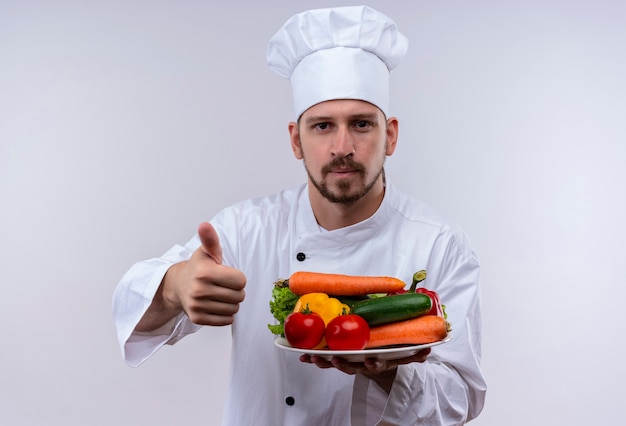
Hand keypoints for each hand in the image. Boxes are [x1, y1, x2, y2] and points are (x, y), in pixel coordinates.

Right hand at [163, 222, 246, 325]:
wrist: (178, 286)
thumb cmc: (198, 267)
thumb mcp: (206, 251)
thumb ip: (210, 239)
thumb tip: (204, 225)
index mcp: (204, 272)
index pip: (241, 281)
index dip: (238, 277)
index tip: (227, 274)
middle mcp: (199, 290)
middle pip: (239, 296)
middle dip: (236, 290)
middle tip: (224, 285)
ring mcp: (197, 306)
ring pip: (234, 309)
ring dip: (231, 303)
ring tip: (220, 295)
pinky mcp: (197, 319)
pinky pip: (226, 321)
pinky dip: (226, 314)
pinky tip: (216, 305)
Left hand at [300, 348, 430, 393]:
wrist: (380, 361)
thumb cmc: (389, 350)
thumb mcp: (404, 352)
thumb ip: (416, 353)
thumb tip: (429, 349)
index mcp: (378, 360)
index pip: (377, 363)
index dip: (373, 363)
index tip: (370, 360)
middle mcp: (362, 364)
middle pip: (351, 366)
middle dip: (341, 363)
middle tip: (334, 359)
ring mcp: (350, 363)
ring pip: (335, 363)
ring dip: (323, 361)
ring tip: (312, 357)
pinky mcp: (339, 359)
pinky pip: (325, 360)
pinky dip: (313, 358)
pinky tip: (301, 356)